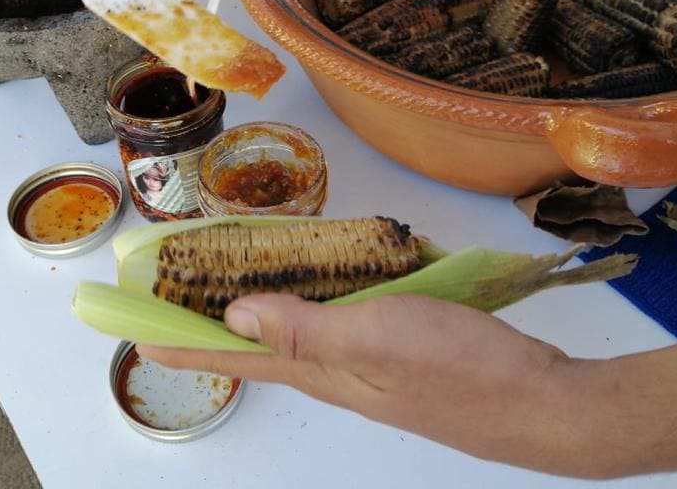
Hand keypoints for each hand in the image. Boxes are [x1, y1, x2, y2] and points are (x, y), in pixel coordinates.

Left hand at [139, 293, 582, 474]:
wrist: (542, 404)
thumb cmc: (458, 371)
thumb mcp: (374, 340)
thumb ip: (304, 328)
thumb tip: (233, 315)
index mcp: (319, 371)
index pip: (233, 358)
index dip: (182, 343)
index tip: (134, 332)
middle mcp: (335, 372)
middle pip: (261, 346)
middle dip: (214, 320)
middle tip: (183, 286)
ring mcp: (370, 365)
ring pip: (301, 332)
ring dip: (265, 306)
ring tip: (244, 272)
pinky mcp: (402, 351)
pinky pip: (342, 321)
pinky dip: (321, 297)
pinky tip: (332, 276)